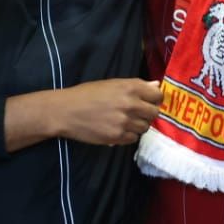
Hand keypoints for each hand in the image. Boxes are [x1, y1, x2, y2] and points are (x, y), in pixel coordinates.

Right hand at [48, 79, 162, 144]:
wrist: (65, 111)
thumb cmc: (86, 94)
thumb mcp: (111, 84)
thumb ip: (135, 85)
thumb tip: (155, 85)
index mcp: (130, 87)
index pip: (157, 95)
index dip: (154, 99)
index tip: (148, 102)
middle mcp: (131, 104)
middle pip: (154, 113)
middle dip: (147, 113)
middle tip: (135, 113)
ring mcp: (125, 122)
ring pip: (145, 127)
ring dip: (137, 125)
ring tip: (124, 121)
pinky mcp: (117, 137)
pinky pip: (134, 138)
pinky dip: (128, 135)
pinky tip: (117, 130)